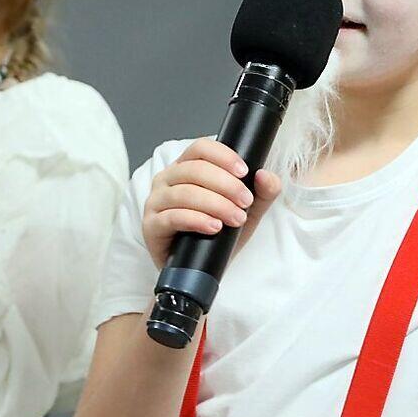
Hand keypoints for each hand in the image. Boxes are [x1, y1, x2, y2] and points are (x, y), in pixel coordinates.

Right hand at [141, 138, 281, 268]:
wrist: (203, 268)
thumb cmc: (219, 233)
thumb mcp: (248, 211)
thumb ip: (262, 193)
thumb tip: (266, 176)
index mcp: (186, 167)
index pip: (201, 148)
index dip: (223, 156)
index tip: (244, 172)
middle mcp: (167, 179)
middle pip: (194, 169)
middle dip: (225, 185)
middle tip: (245, 202)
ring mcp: (156, 202)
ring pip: (184, 192)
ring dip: (215, 204)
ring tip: (236, 218)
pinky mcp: (151, 226)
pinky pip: (172, 217)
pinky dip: (196, 220)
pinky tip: (213, 227)